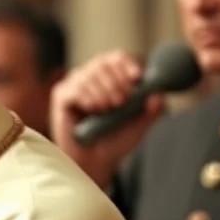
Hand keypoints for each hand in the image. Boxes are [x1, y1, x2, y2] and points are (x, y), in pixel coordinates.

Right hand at [50, 49, 163, 188]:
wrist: (94, 161)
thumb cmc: (115, 141)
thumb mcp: (140, 126)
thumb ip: (152, 111)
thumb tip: (158, 94)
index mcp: (112, 77)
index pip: (118, 57)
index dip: (127, 64)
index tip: (136, 78)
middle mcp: (93, 76)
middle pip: (103, 62)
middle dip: (115, 80)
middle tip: (121, 101)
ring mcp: (75, 84)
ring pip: (89, 74)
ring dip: (102, 91)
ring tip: (107, 109)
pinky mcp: (61, 96)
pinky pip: (74, 88)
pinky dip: (87, 97)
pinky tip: (93, 109)